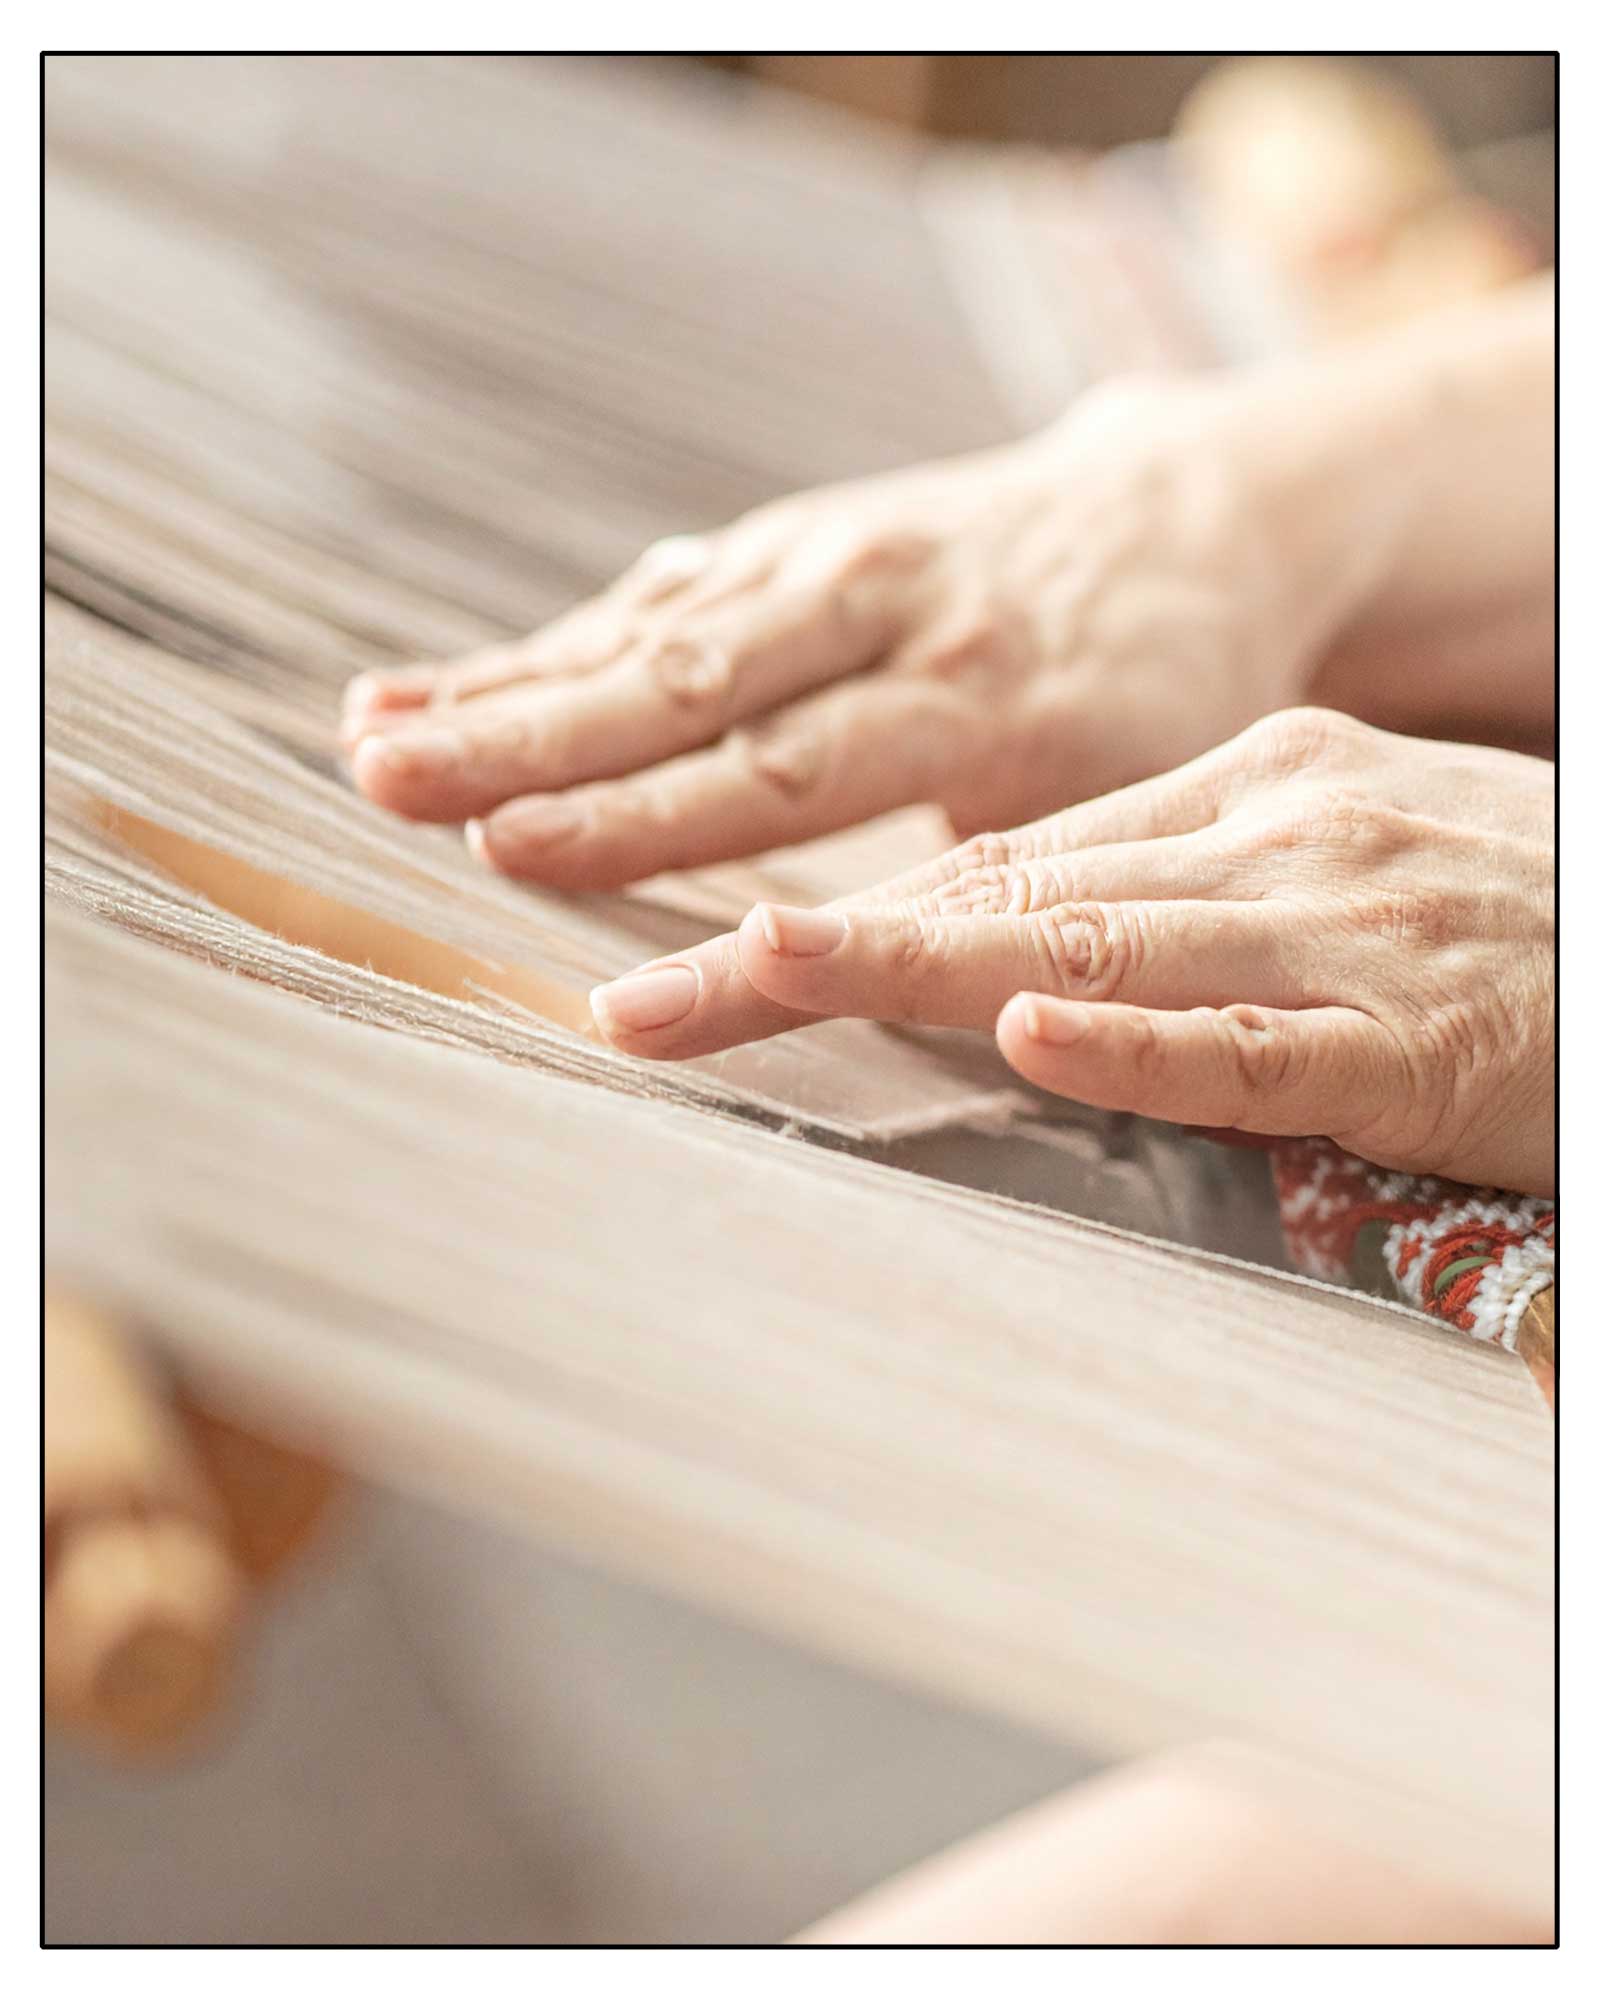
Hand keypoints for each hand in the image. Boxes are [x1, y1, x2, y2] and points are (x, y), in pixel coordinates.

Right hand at [342, 377, 1366, 885]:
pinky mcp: (782, 545)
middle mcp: (888, 611)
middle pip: (688, 686)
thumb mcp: (1134, 784)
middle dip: (532, 743)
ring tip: (371, 743)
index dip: (651, 816)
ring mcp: (825, 562)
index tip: (522, 850)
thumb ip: (1006, 868)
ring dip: (503, 691)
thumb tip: (888, 993)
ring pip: (645, 635)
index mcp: (987, 697)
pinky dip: (535, 649)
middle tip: (394, 788)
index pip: (789, 769)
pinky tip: (422, 689)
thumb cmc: (1163, 690)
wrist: (1192, 516)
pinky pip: (647, 601)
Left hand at [589, 710, 1553, 1196]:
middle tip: (645, 993)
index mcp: (1238, 784)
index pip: (1000, 857)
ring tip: (765, 971)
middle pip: (999, 895)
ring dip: (916, 965)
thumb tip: (1016, 948)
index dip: (843, 909)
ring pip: (1090, 947)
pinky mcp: (1408, 1035)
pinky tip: (1032, 1039)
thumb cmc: (1501, 911)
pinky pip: (1252, 1043)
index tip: (706, 950)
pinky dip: (1138, 1041)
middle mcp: (1265, 832)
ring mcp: (1334, 926)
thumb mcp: (1329, 854)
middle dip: (812, 949)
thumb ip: (1176, 887)